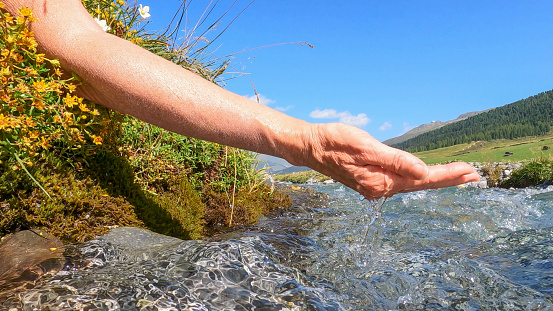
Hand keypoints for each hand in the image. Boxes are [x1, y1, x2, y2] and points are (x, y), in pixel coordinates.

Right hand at [300, 123, 479, 198]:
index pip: (422, 180)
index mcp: (380, 181)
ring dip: (435, 178)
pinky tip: (426, 174)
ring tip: (458, 174)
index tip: (470, 172)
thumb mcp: (365, 146)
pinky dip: (417, 177)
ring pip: (411, 183)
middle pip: (420, 184)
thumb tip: (422, 172)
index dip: (447, 175)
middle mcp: (379, 188)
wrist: (310, 147)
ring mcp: (374, 186)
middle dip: (447, 179)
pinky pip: (399, 181)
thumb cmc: (334, 142)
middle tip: (474, 175)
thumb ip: (395, 160)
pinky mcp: (370, 180)